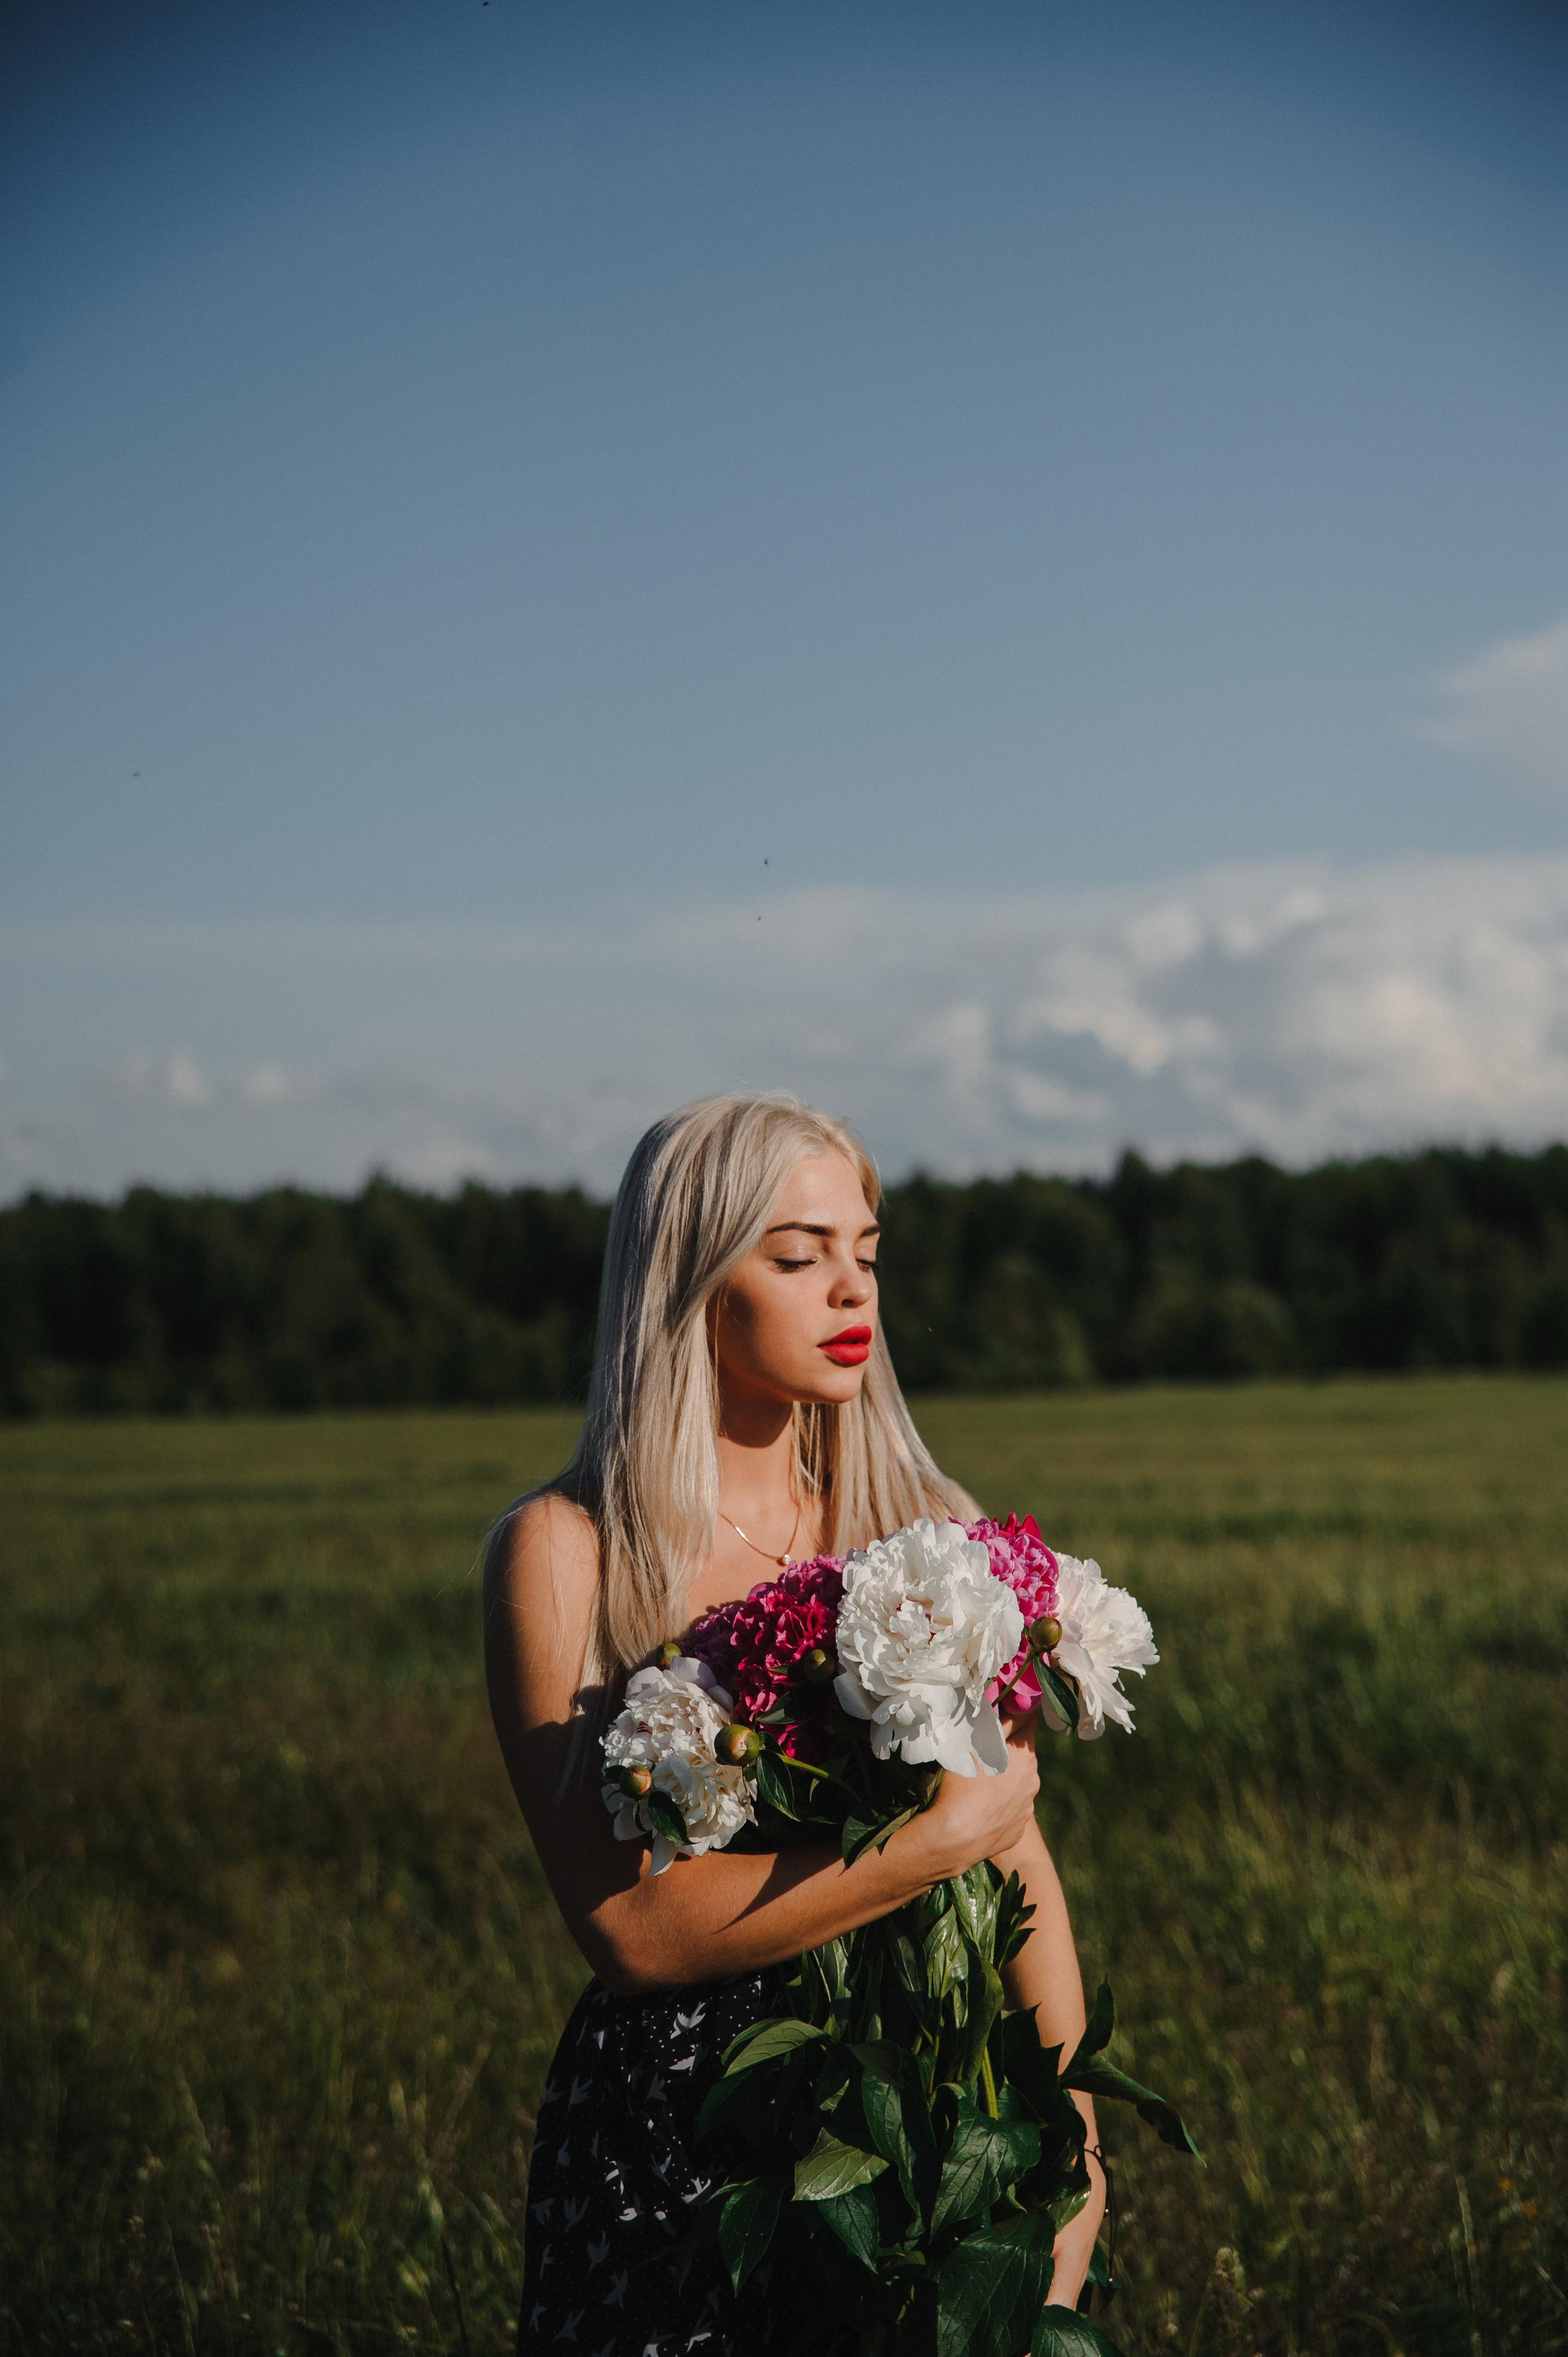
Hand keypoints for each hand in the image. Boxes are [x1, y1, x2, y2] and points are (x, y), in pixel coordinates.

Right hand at [914, 1711, 1039, 1880]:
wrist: (953, 1840)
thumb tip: (1011, 1700)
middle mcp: (1034, 1781)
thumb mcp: (974, 1743)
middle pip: (1022, 1753)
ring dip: (1003, 1777)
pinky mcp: (1017, 1831)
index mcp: (1026, 1755)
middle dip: (1006, 1747)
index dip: (1014, 1711)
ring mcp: (1027, 1809)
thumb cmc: (960, 1784)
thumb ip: (996, 1721)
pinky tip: (979, 1807)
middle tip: (980, 1749)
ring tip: (976, 1783)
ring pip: (1017, 1783)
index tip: (1000, 1708)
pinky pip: (1010, 1809)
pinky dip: (999, 1804)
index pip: (1028, 1720)